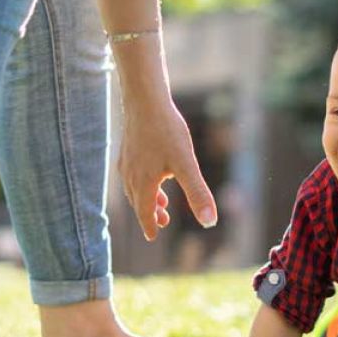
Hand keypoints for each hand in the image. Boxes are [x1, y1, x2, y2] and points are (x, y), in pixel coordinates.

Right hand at [117, 99, 216, 240]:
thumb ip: (197, 193)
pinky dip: (142, 182)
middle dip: (149, 214)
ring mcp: (127, 160)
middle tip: (162, 223)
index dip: (149, 225)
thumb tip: (210, 222)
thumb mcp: (186, 164)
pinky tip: (154, 173)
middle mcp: (131, 174)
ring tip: (161, 202)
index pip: (144, 211)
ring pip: (135, 187)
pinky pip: (132, 173)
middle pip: (138, 201)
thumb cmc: (166, 131)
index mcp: (144, 182)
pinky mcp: (128, 148)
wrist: (145, 100)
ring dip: (147, 198)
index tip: (152, 236)